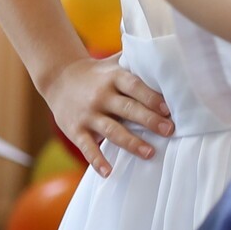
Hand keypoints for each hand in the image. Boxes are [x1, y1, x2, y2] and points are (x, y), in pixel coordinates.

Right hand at [44, 55, 173, 175]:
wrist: (58, 78)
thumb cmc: (98, 73)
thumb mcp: (114, 63)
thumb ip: (138, 62)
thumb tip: (172, 57)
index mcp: (113, 77)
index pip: (134, 86)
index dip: (151, 97)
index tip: (168, 109)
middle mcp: (100, 95)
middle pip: (127, 108)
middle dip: (149, 120)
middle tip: (169, 131)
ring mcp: (88, 114)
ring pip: (111, 130)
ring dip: (131, 142)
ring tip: (150, 153)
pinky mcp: (75, 130)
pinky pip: (87, 147)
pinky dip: (97, 160)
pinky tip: (109, 172)